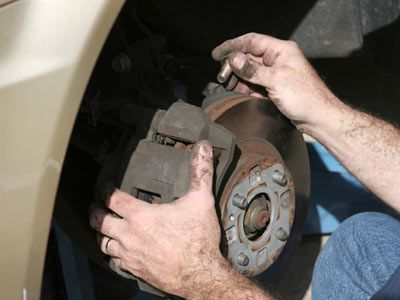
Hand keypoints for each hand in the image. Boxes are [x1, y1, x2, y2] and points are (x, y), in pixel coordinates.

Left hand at [89, 141, 225, 297]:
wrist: (201, 275)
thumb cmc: (198, 240)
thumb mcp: (201, 200)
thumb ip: (200, 173)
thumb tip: (203, 149)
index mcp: (141, 216)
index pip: (113, 198)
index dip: (106, 189)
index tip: (107, 186)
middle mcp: (130, 235)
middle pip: (99, 221)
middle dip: (95, 211)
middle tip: (96, 206)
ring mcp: (130, 255)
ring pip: (103, 243)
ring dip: (102, 233)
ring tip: (104, 227)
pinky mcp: (135, 270)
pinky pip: (115, 262)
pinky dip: (113, 254)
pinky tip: (119, 252)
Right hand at [212, 33, 339, 131]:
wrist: (318, 118)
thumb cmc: (305, 97)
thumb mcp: (277, 81)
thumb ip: (253, 70)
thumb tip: (234, 59)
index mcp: (281, 51)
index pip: (252, 41)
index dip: (233, 45)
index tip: (217, 53)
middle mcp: (277, 60)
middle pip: (249, 57)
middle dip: (234, 65)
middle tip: (222, 75)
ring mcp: (275, 74)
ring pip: (250, 72)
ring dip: (238, 78)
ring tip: (228, 85)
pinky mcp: (274, 88)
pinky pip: (255, 84)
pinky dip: (246, 88)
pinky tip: (238, 92)